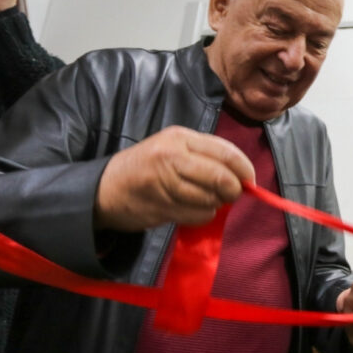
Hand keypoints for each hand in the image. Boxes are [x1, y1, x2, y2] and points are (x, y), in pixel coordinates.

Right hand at [94, 126, 255, 231]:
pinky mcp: (162, 206)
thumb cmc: (144, 167)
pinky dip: (203, 215)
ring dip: (216, 204)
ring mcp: (165, 182)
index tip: (250, 180)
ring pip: (211, 198)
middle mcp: (172, 156)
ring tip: (206, 200)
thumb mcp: (172, 147)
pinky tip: (191, 208)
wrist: (102, 189)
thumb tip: (242, 174)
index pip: (225, 152)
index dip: (244, 168)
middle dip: (234, 189)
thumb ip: (206, 156)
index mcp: (179, 138)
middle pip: (221, 176)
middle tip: (233, 194)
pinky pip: (198, 215)